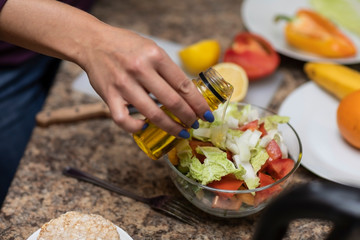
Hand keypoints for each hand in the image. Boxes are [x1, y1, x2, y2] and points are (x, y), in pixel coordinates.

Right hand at [78, 27, 210, 135]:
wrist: (92, 42)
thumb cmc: (125, 45)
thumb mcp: (151, 48)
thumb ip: (166, 69)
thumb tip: (186, 92)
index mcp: (155, 55)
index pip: (183, 84)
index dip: (198, 103)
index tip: (206, 113)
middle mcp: (140, 69)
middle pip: (172, 101)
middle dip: (188, 117)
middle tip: (195, 124)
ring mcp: (123, 84)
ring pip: (152, 114)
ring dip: (171, 127)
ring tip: (181, 131)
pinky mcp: (109, 96)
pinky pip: (124, 120)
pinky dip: (136, 128)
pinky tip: (144, 127)